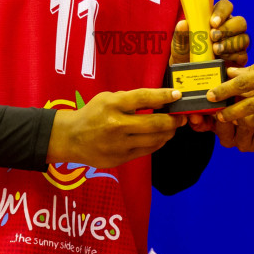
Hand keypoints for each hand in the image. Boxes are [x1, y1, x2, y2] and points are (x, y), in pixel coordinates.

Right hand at [46, 88, 185, 168]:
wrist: (71, 138)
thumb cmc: (92, 114)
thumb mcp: (107, 98)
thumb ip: (130, 99)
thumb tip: (159, 100)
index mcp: (112, 105)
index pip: (143, 98)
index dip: (163, 96)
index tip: (177, 94)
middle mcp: (116, 125)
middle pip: (154, 123)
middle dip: (173, 120)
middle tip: (182, 116)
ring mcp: (119, 145)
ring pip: (154, 140)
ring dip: (168, 133)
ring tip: (173, 127)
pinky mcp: (120, 159)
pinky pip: (146, 151)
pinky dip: (157, 143)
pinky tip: (161, 137)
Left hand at [168, 0, 249, 66]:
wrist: (187, 69)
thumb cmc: (185, 50)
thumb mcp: (179, 41)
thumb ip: (181, 32)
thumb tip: (184, 24)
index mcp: (217, 17)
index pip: (226, 6)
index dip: (222, 12)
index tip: (213, 22)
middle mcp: (230, 28)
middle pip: (240, 22)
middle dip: (228, 29)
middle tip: (213, 37)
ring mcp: (236, 43)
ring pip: (244, 38)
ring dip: (230, 43)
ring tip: (215, 50)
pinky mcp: (239, 58)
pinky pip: (243, 55)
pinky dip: (233, 56)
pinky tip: (221, 58)